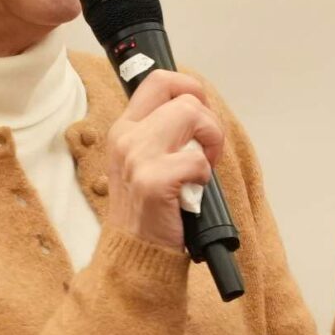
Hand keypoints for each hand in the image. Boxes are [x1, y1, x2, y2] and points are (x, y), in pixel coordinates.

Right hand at [106, 69, 226, 250]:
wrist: (136, 253)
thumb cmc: (148, 210)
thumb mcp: (143, 161)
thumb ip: (163, 133)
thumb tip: (199, 111)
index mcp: (125, 129)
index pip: (159, 81)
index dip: (190, 88)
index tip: (201, 112)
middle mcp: (127, 137)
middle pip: (184, 98)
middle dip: (209, 122)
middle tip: (206, 151)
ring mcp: (137, 157)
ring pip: (192, 116)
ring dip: (209, 144)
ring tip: (199, 169)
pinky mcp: (153, 180)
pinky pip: (196, 160)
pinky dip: (203, 177)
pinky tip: (190, 193)